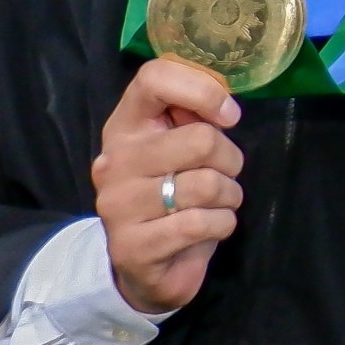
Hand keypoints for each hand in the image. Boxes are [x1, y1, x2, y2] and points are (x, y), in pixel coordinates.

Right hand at [89, 57, 244, 315]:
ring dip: (229, 196)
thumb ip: (195, 119)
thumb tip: (223, 107)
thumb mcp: (181, 150)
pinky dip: (223, 225)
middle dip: (230, 160)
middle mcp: (114, 161)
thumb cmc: (173, 195)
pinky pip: (202, 223)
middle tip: (224, 175)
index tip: (229, 116)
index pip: (154, 78)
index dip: (203, 90)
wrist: (145, 265)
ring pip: (207, 185)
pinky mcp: (132, 246)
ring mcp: (118, 204)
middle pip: (200, 140)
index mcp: (125, 127)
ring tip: (217, 204)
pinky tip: (210, 228)